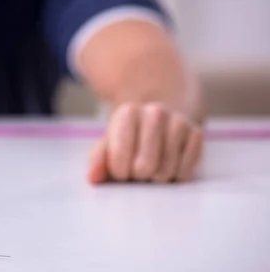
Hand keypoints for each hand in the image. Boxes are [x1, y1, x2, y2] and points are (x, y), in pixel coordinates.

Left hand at [88, 103, 203, 183]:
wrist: (158, 119)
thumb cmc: (129, 138)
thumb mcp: (109, 145)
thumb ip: (98, 161)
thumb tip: (92, 178)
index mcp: (128, 113)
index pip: (119, 159)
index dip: (119, 172)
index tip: (120, 167)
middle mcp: (155, 112)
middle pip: (144, 168)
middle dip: (139, 176)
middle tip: (138, 168)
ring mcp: (179, 121)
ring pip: (166, 172)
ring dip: (157, 177)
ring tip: (153, 165)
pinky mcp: (197, 133)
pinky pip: (186, 172)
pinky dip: (176, 175)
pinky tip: (169, 163)